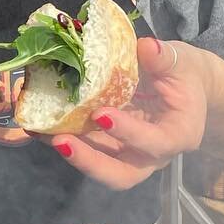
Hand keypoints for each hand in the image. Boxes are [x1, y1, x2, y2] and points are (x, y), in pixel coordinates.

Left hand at [38, 36, 208, 189]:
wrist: (185, 86)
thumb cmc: (185, 75)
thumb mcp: (182, 61)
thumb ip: (164, 58)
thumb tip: (146, 47)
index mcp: (179, 135)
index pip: (155, 142)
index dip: (129, 133)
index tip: (101, 115)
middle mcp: (153, 155)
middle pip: (123, 175)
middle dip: (90, 162)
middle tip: (61, 141)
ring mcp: (129, 154)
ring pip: (99, 168)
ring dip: (70, 152)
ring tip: (40, 131)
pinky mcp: (110, 147)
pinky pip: (87, 150)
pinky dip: (63, 140)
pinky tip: (38, 124)